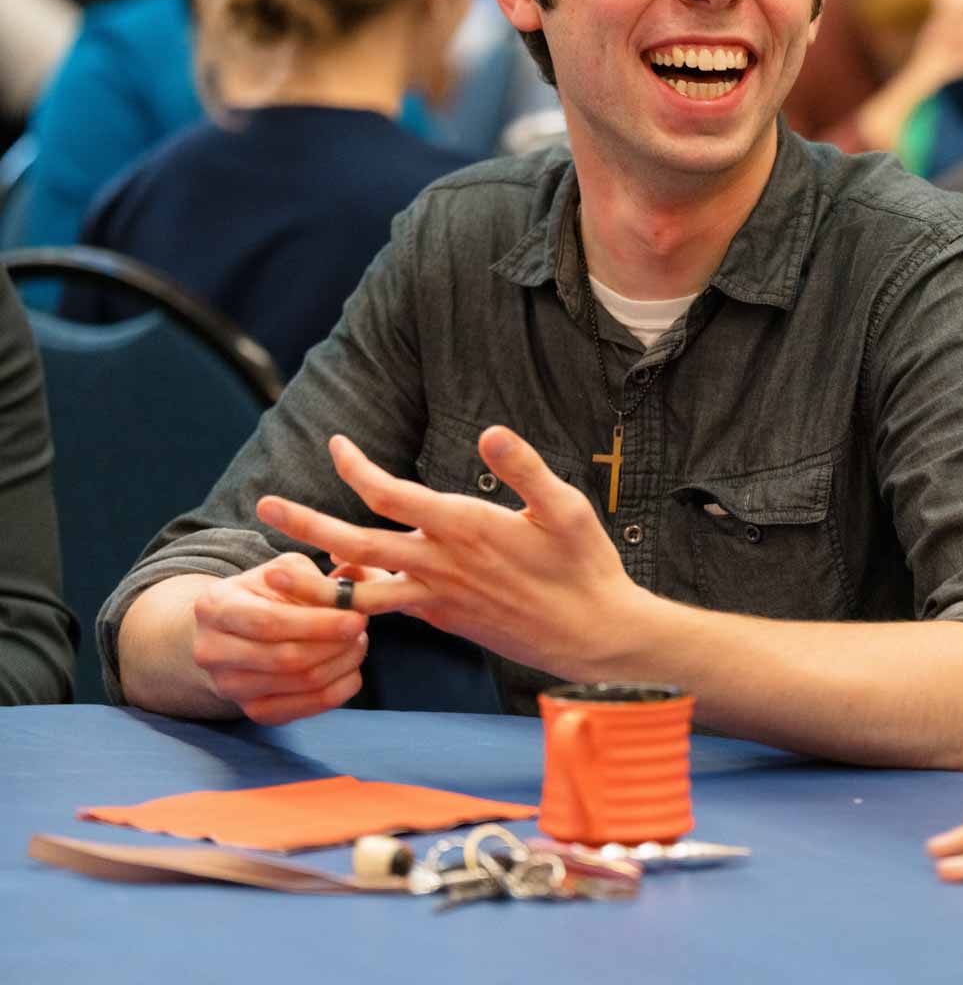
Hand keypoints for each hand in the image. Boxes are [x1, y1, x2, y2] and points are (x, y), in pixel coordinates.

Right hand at [187, 553, 369, 724]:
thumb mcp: (286, 570)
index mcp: (216, 607)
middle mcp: (213, 651)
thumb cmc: (268, 591)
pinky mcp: (254, 711)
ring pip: (300, 683)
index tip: (357, 618)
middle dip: (334, 644)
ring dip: (341, 663)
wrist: (237, 628)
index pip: (269, 622)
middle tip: (361, 629)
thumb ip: (314, 581)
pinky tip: (350, 668)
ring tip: (357, 642)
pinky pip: (306, 708)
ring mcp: (230, 687)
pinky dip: (339, 689)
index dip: (319, 624)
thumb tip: (351, 597)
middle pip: (285, 658)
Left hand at [254, 427, 645, 680]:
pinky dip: (357, 595)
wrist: (592, 636)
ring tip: (273, 570)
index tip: (336, 445)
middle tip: (264, 506)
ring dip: (315, 577)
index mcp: (465, 529)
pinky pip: (387, 607)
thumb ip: (524, 468)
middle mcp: (441, 566)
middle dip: (306, 524)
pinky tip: (346, 581)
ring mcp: (438, 598)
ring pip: (360, 589)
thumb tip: (490, 431)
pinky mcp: (443, 619)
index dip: (356, 467)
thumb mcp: (567, 509)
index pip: (390, 493)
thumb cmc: (586, 567)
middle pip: (356, 543)